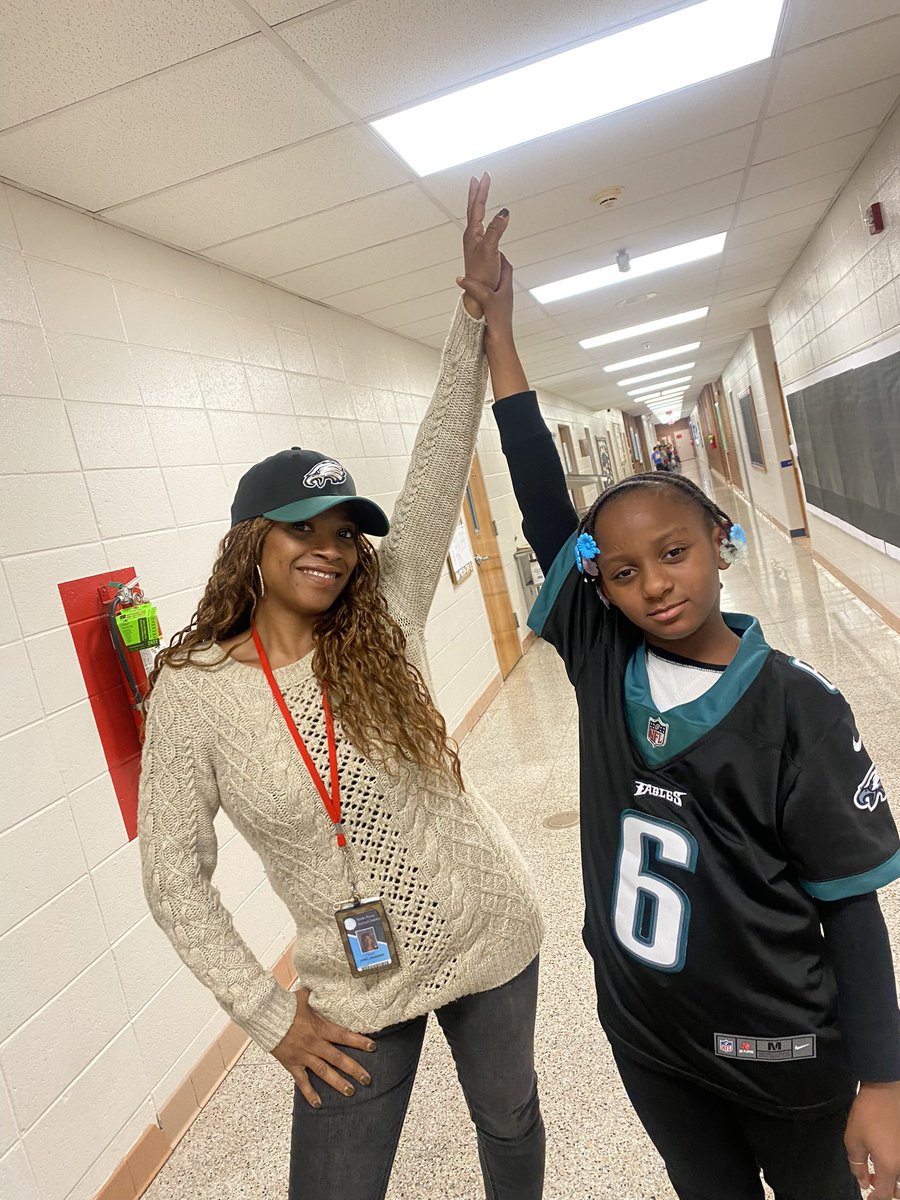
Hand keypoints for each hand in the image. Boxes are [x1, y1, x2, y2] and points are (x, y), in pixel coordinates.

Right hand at [271, 988, 375, 1107]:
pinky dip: (310, 1093)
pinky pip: (302, 1082)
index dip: (359, 1042)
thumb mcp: (305, 996)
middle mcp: (314, 1044)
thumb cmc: (285, 1004)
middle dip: (354, 1069)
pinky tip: (318, 1104)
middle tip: (367, 1079)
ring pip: (324, 1072)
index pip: (344, 1035)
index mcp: (320, 1027)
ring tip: (350, 1092)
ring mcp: (303, 1056)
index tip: (372, 1048)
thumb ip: (318, 994)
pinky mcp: (292, 1064)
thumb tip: (328, 982)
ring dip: (338, 1083)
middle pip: (338, 1058)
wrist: (264, 1016)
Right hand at [457, 253, 514, 346]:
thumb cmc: (499, 323)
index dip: (499, 255)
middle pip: (498, 274)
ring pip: (490, 286)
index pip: (505, 266)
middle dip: (490, 265)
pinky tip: (469, 294)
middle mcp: (503, 294)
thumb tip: (461, 278)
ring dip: (482, 280)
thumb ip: (474, 287)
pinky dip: (478, 292)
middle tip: (478, 260)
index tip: (491, 248)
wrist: (499, 344)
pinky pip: (484, 297)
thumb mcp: (486, 300)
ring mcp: (497, 303)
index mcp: (506, 288)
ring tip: (471, 274)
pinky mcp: (491, 311)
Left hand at [461, 171, 508, 316]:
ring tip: (480, 192)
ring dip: (478, 203)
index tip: (484, 176)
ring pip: (477, 217)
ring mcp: (476, 243)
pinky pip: (483, 227)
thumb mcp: (490, 250)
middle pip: (474, 209)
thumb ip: (496, 230)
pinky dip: (484, 217)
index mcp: (472, 234)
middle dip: (478, 192)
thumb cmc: (482, 275)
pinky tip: (486, 219)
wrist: (478, 294)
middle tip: (480, 177)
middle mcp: (472, 236)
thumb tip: (504, 212)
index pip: (477, 206)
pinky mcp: (481, 250)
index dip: (481, 191)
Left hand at [845, 1081, 899, 1197]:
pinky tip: (889, 1157)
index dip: (874, 1198)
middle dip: (887, 1191)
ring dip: (895, 1181)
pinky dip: (898, 1167)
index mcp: (889, 1165)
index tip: (868, 1197)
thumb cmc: (868, 1112)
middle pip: (899, 1191)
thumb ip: (857, 1165)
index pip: (884, 1194)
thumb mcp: (853, 1139)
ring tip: (882, 1171)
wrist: (885, 1089)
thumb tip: (863, 1181)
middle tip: (874, 1181)